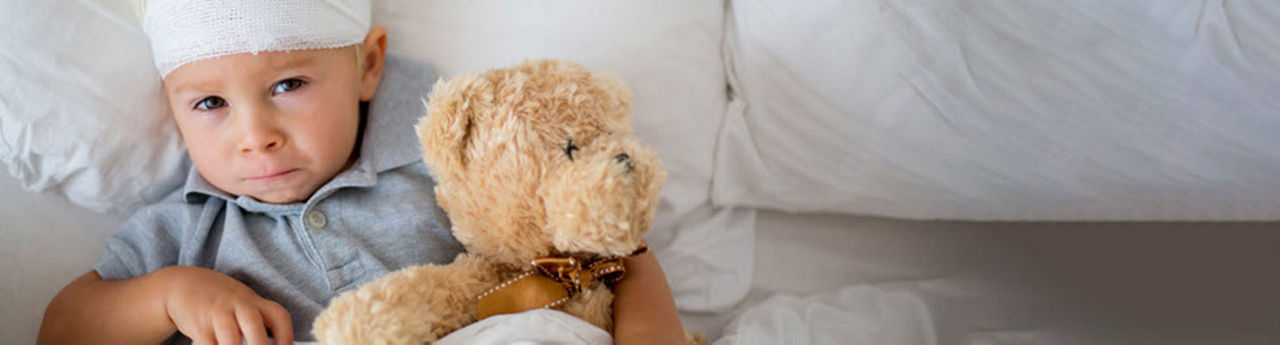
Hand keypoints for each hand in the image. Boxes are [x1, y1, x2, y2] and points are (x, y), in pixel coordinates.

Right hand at [158, 266, 293, 344]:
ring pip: (230, 338)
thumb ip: (259, 323)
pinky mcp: (198, 325)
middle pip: (255, 327)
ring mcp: (217, 314)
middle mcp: (238, 304)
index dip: (286, 338)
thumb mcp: (243, 304)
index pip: (279, 317)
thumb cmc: (221, 301)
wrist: (183, 285)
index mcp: (254, 301)